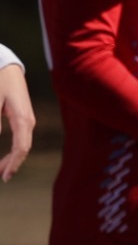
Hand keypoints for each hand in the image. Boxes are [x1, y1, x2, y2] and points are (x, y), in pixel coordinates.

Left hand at [0, 64, 32, 181]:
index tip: (5, 176)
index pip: (21, 148)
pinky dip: (13, 151)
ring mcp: (26, 120)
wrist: (7, 67)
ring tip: (2, 170)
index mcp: (23, 119)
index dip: (14, 163)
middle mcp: (28, 122)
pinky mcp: (21, 118)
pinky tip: (6, 157)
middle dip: (12, 164)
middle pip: (23, 149)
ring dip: (12, 159)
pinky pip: (20, 139)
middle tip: (2, 177)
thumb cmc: (0, 82)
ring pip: (22, 145)